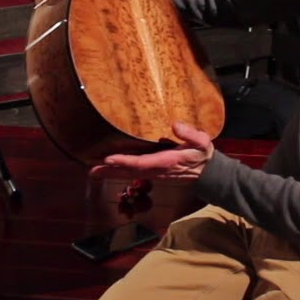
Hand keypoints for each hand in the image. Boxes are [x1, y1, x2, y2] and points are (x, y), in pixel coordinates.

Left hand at [88, 123, 214, 180]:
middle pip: (130, 171)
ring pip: (130, 174)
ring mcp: (154, 173)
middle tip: (92, 170)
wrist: (207, 173)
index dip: (125, 161)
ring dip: (112, 173)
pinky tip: (109, 169)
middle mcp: (157, 170)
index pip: (142, 162)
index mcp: (166, 161)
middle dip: (111, 171)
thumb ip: (190, 134)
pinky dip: (120, 172)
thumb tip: (175, 125)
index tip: (109, 159)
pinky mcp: (153, 172)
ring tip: (94, 171)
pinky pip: (134, 173)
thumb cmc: (202, 155)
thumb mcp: (202, 142)